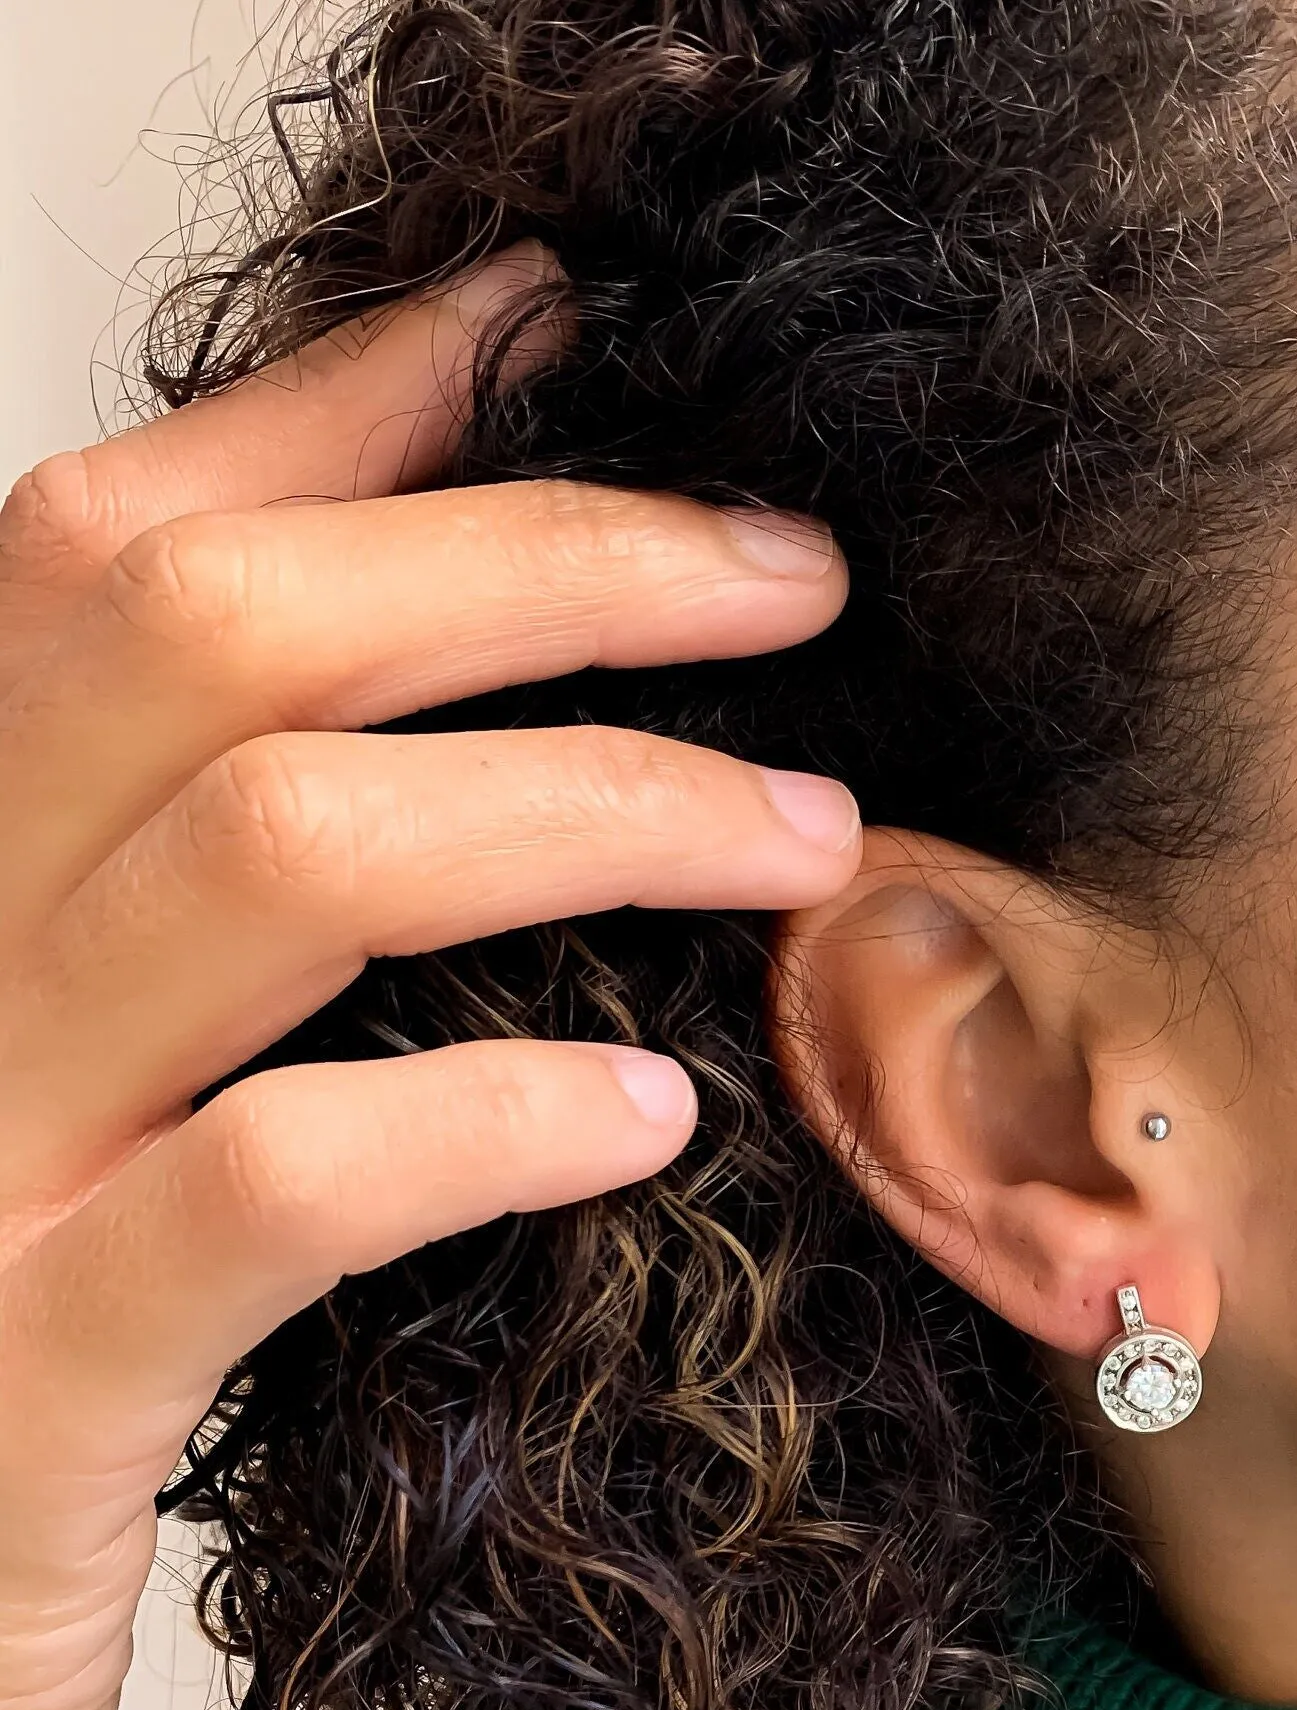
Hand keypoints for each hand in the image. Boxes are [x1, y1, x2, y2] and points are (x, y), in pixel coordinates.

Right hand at [0, 257, 856, 1709]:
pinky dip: (489, 1115)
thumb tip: (475, 729)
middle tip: (792, 577)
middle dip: (537, 560)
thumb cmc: (25, 1382)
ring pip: (277, 855)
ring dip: (590, 800)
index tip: (559, 326)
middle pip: (212, 629)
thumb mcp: (101, 1102)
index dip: (337, 407)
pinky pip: (276, 1183)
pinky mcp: (35, 1379)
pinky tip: (653, 1110)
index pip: (106, 543)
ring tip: (806, 833)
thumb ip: (217, 913)